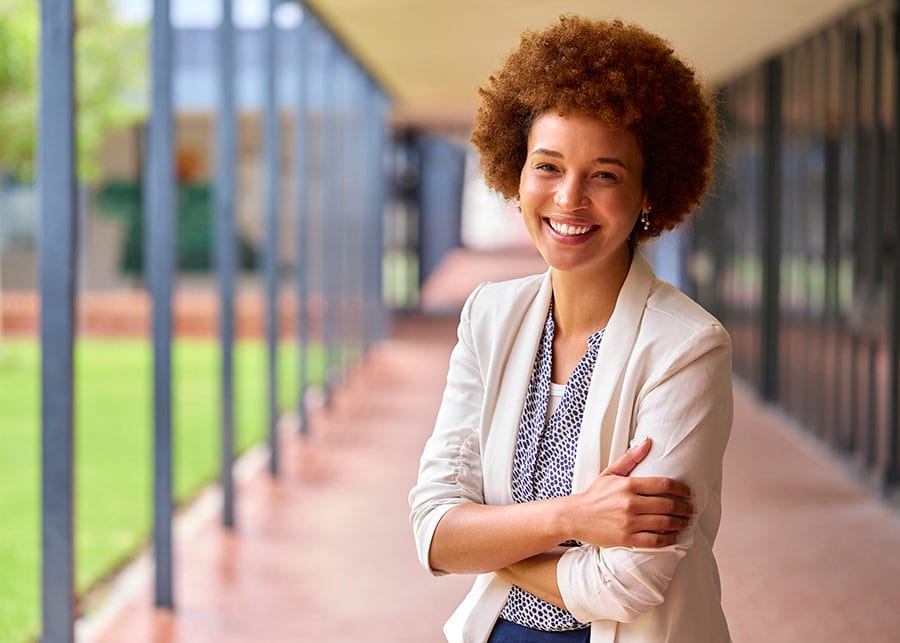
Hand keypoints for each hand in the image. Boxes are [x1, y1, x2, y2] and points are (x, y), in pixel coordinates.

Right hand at [565, 438, 693, 547]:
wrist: (575, 516)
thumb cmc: (594, 494)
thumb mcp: (610, 473)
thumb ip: (631, 458)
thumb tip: (648, 441)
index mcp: (628, 485)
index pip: (663, 485)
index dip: (681, 489)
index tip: (689, 493)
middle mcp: (630, 503)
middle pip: (668, 505)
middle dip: (685, 508)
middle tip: (691, 509)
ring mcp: (629, 522)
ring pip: (665, 523)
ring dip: (680, 523)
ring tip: (686, 522)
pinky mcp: (627, 539)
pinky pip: (655, 540)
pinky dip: (669, 538)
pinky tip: (674, 536)